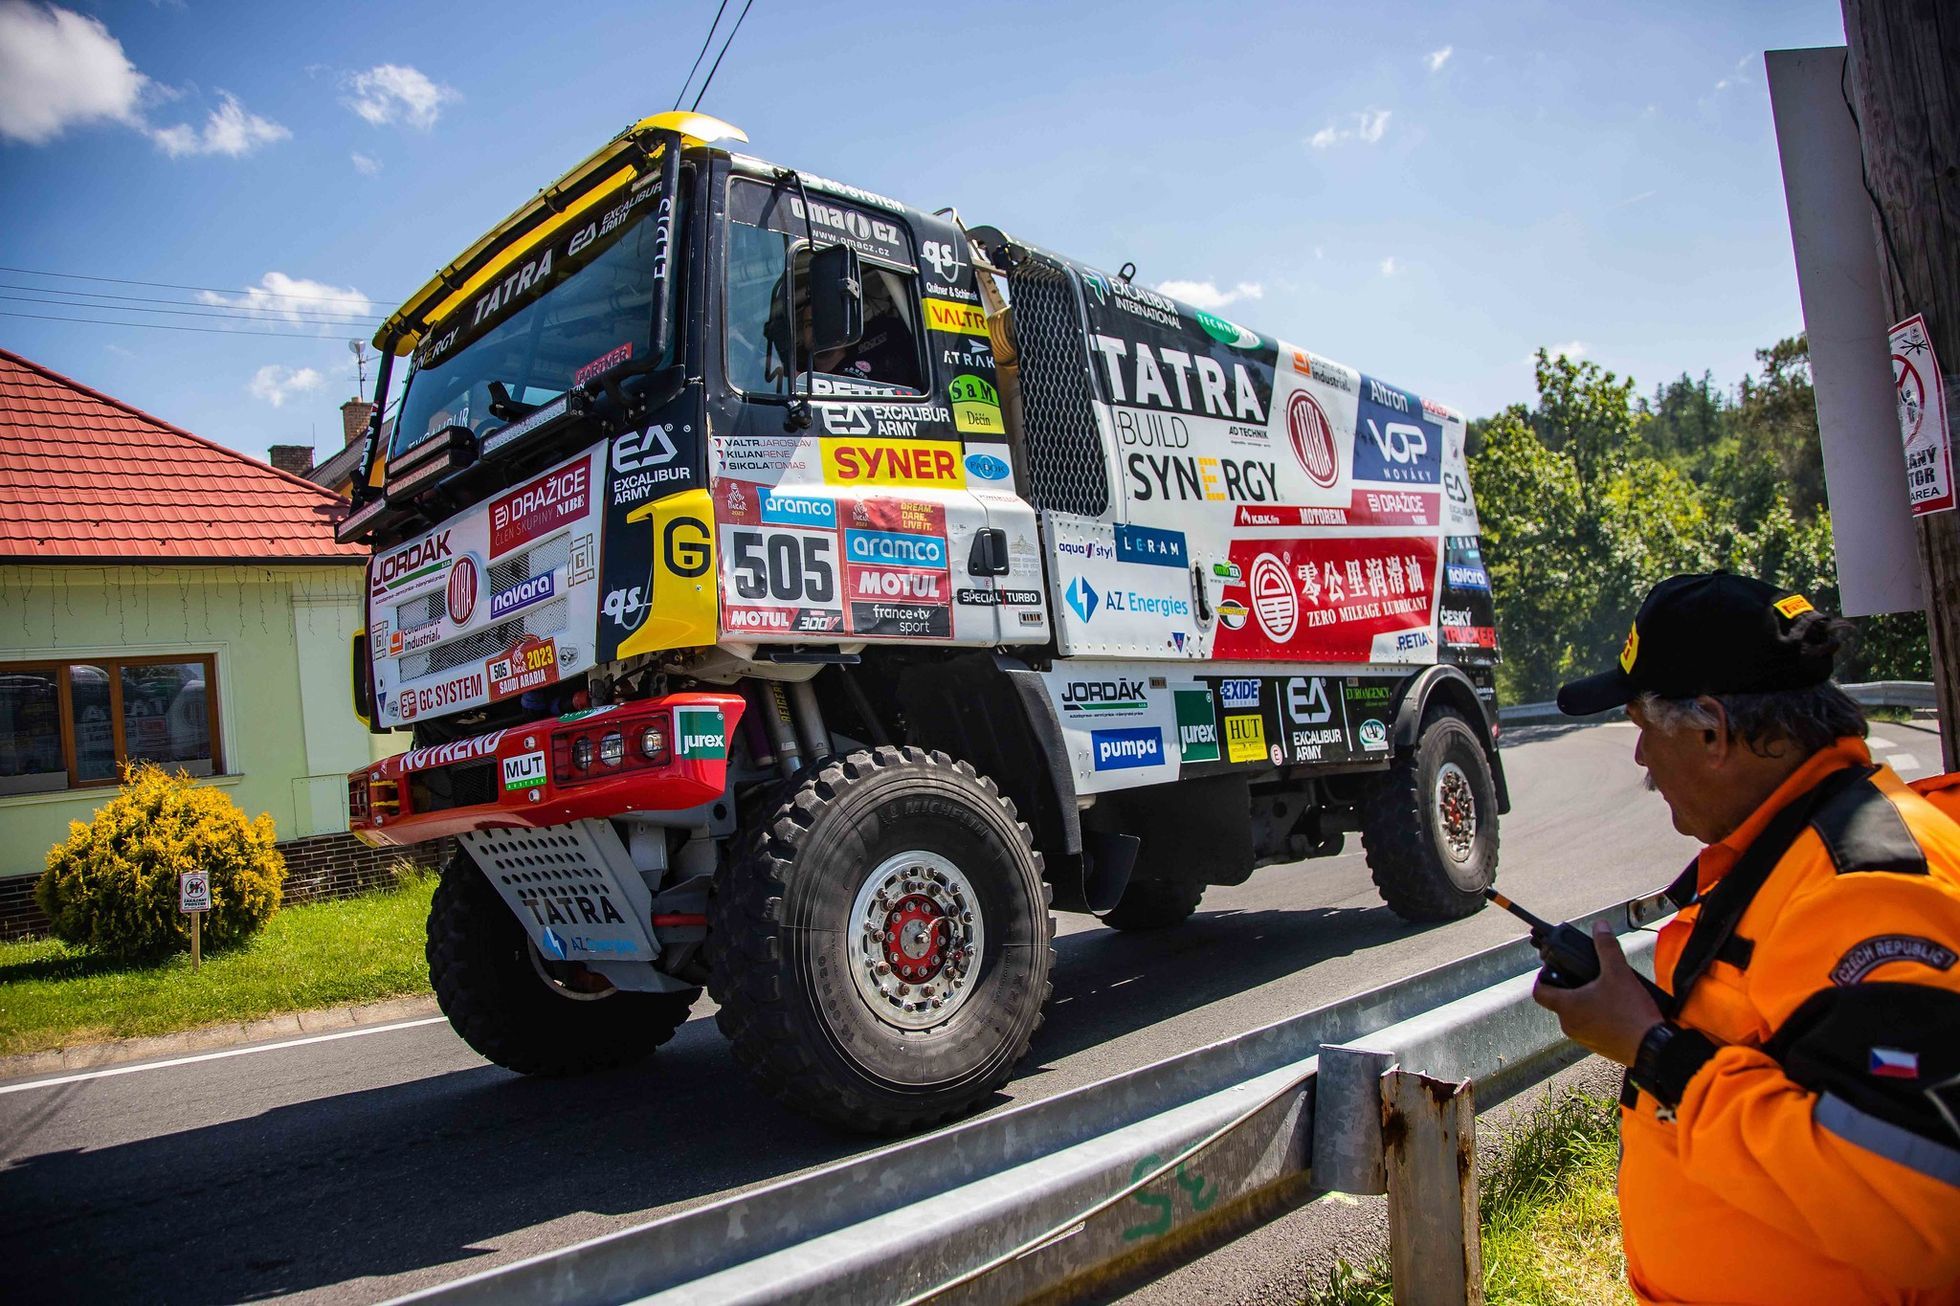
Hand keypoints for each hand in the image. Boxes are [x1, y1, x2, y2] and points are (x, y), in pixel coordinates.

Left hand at [1531, 921, 1663, 1065]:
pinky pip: (1590, 1027)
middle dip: (1569, 985)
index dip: (1543, 976)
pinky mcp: (1598, 1046)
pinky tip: (1614, 1007)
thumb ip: (1606, 946)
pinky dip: (1596, 1015)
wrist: (1653, 1048)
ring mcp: (1583, 1038)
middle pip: (1558, 1000)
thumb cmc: (1631, 1013)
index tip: (1554, 967)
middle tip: (1585, 974)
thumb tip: (1600, 926)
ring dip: (1584, 1001)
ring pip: (1575, 1014)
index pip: (1539, 991)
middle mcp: (1569, 1025)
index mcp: (1567, 1007)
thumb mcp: (1618, 972)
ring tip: (1603, 989)